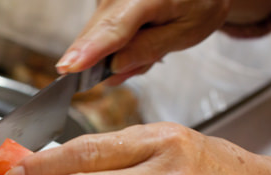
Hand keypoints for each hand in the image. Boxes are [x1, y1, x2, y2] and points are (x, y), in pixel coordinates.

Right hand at [57, 0, 231, 83]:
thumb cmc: (200, 3)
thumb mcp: (186, 32)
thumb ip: (150, 49)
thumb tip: (115, 66)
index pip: (114, 28)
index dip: (91, 50)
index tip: (70, 67)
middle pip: (98, 32)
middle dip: (103, 60)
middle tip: (127, 71)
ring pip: (98, 34)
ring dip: (117, 52)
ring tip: (151, 46)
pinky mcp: (106, 1)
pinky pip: (103, 30)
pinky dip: (119, 41)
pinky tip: (142, 36)